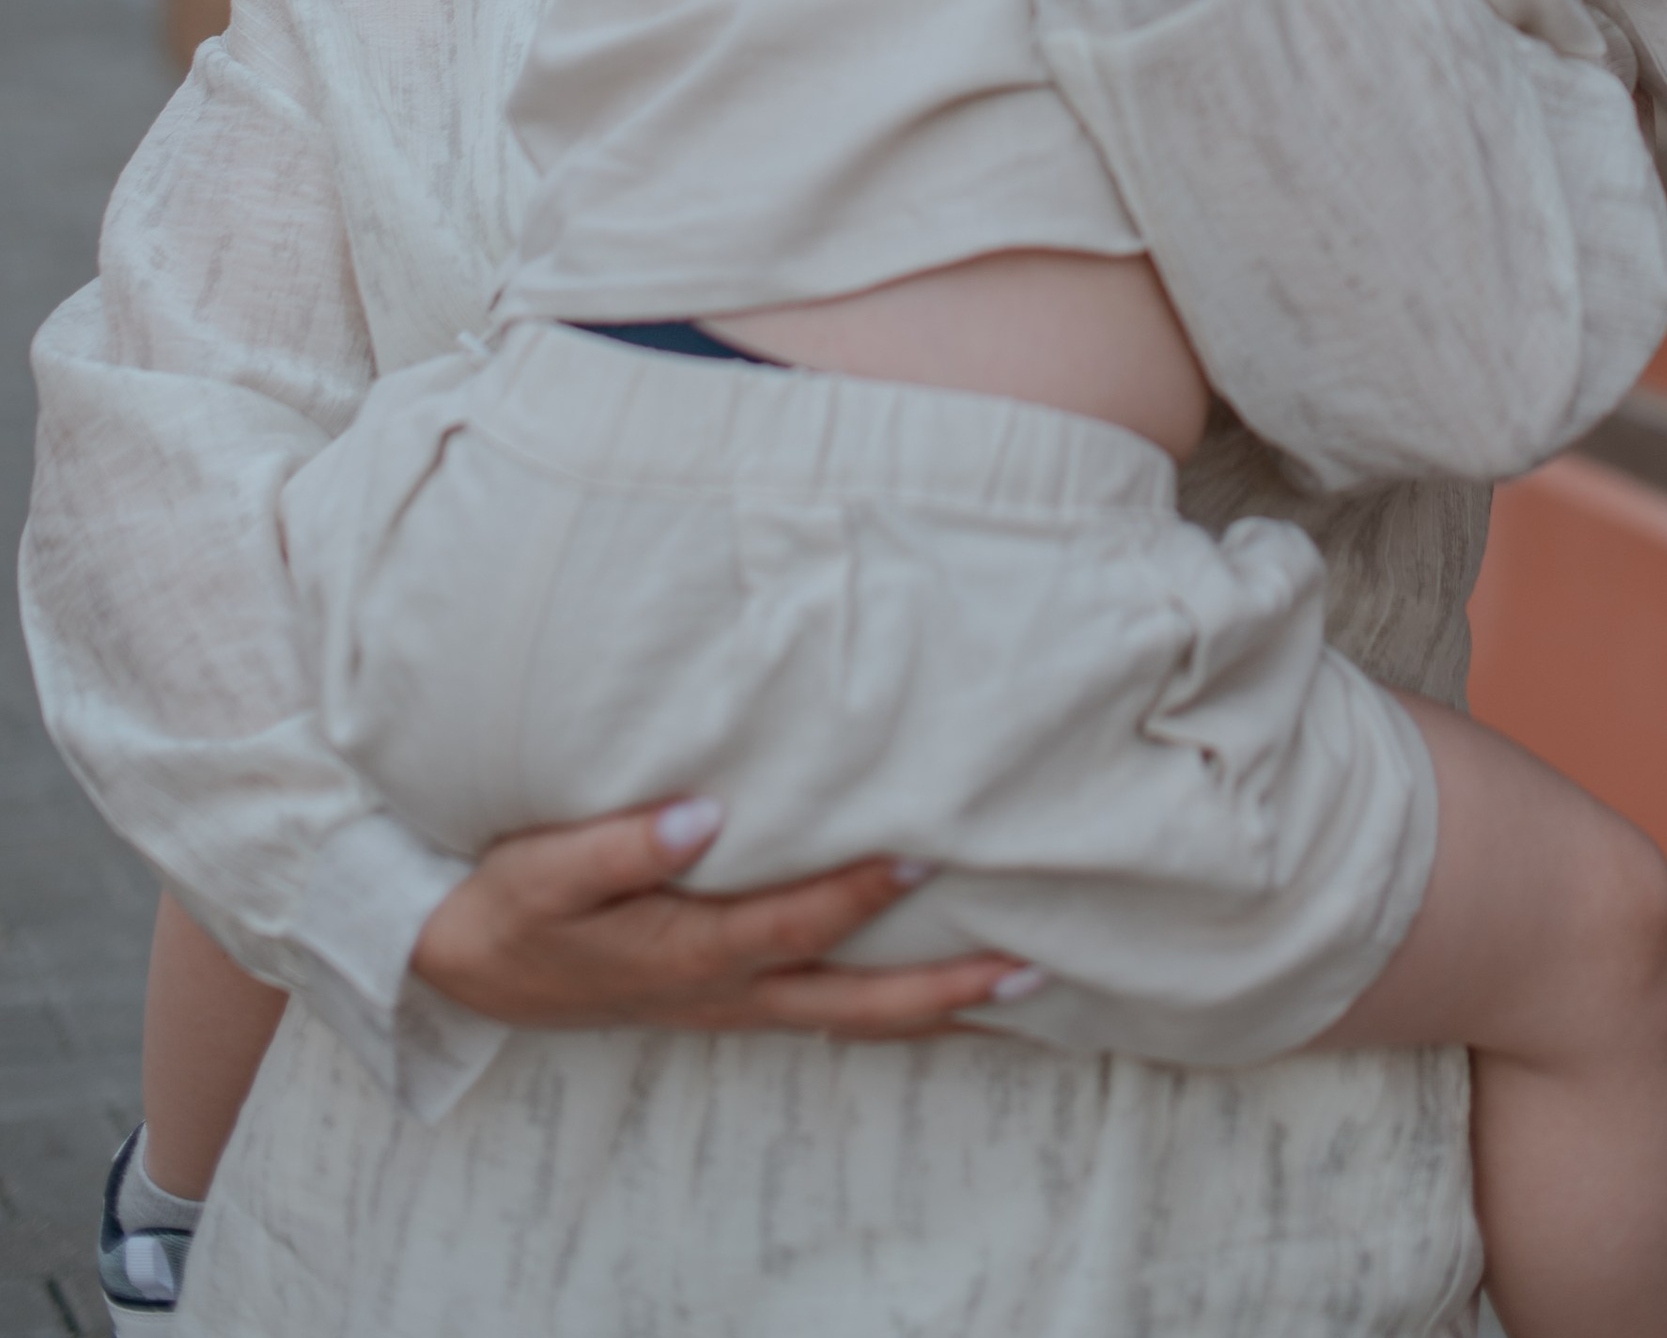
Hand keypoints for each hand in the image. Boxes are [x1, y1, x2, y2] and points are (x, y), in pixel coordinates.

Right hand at [410, 798, 1020, 1040]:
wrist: (465, 968)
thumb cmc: (511, 905)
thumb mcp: (542, 869)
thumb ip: (619, 846)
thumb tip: (702, 817)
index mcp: (684, 954)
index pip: (792, 924)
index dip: (860, 893)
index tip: (927, 853)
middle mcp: (723, 993)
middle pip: (851, 1004)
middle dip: (942, 990)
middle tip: (1030, 966)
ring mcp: (730, 1007)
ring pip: (849, 1020)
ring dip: (932, 1008)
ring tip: (1017, 985)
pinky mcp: (728, 1001)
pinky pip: (825, 1014)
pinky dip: (888, 1011)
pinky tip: (933, 992)